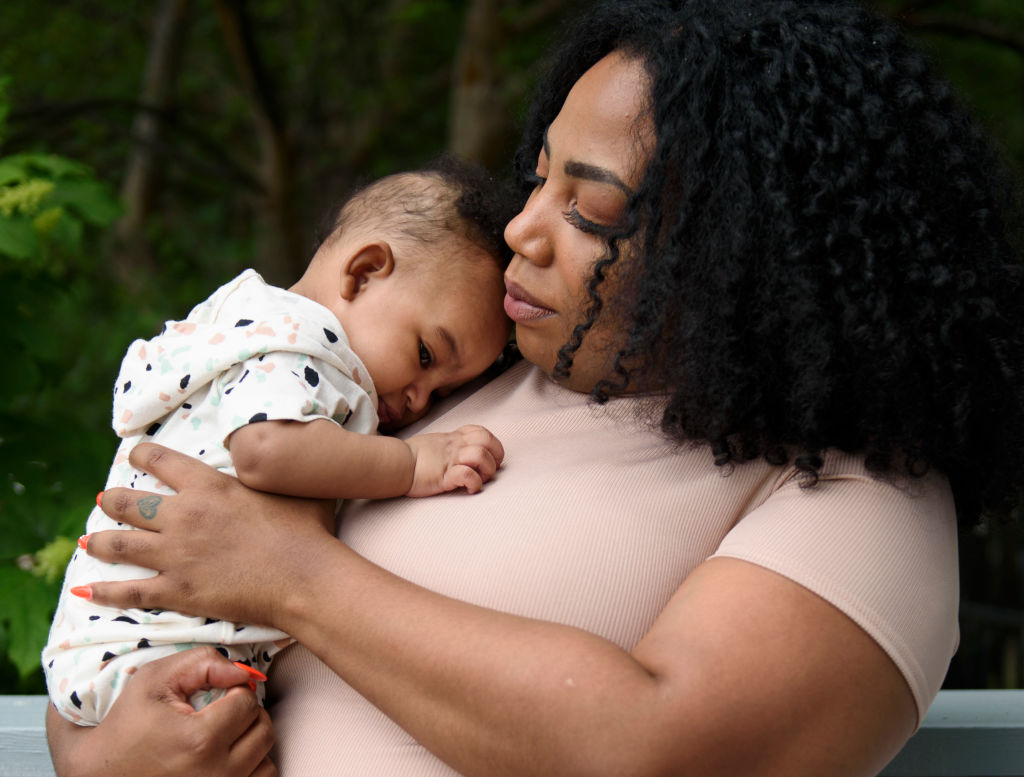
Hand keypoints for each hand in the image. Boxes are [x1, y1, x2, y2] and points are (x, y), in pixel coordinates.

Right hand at [47, 647, 274, 776]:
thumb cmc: (127, 726)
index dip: (234, 690)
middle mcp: (215, 774)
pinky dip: (250, 767)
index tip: (215, 694)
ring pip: (266, 760)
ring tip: (223, 736)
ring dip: (251, 742)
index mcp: (199, 741)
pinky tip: (226, 757)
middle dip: (246, 714)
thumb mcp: (155, 680)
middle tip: (221, 712)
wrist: (100, 773)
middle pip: (263, 730)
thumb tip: (243, 671)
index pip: (247, 702)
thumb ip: (203, 663)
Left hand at [81, 442, 335, 625]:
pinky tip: (87, 592)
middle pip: (128, 502)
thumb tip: (289, 453)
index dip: (141, 455)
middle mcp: (183, 516)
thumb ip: (279, 471)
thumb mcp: (295, 486)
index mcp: (209, 485)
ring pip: (119, 545)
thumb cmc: (307, 531)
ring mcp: (175, 555)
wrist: (305, 577)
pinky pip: (129, 592)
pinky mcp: (177, 591)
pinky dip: (104, 593)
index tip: (134, 456)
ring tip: (90, 541)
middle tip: (105, 500)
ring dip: (100, 541)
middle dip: (112, 500)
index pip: (160, 460)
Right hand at [404, 424, 504, 496]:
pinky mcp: (445, 476)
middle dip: (496, 457)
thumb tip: (461, 451)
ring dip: (487, 471)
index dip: (492, 445)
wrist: (396, 463)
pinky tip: (470, 489)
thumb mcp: (436, 443)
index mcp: (454, 438)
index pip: (482, 432)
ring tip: (480, 480)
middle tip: (489, 471)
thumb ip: (451, 444)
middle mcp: (456, 445)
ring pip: (481, 456)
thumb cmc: (412, 456)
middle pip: (488, 441)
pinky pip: (468, 475)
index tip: (490, 458)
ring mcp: (451, 459)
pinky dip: (475, 483)